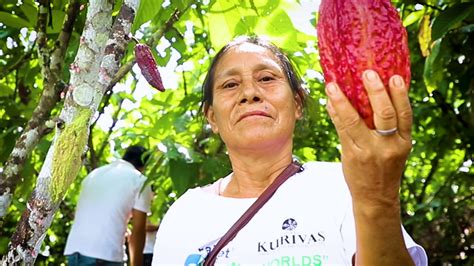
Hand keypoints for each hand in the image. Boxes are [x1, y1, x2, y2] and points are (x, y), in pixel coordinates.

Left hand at [325, 70, 411, 207]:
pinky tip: (329, 102)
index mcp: (404, 141)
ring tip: (333, 86)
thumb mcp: (395, 148)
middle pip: (384, 114)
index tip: (394, 76)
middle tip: (367, 73)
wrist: (375, 197)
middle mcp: (388, 145)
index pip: (405, 114)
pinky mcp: (352, 155)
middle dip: (375, 91)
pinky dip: (335, 114)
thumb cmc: (384, 168)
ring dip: (342, 101)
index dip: (400, 94)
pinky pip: (342, 130)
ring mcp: (369, 150)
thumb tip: (373, 94)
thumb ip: (389, 126)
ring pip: (355, 121)